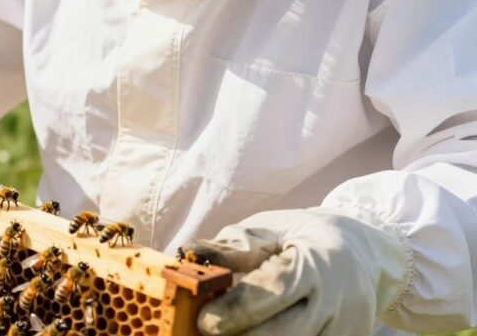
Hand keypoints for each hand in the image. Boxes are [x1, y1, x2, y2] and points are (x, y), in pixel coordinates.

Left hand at [180, 208, 408, 335]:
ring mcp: (345, 328)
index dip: (234, 311)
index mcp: (313, 264)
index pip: (271, 292)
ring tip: (231, 333)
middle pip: (283, 334)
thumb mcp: (272, 228)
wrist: (362, 252)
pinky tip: (254, 333)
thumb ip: (234, 243)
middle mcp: (334, 301)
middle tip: (209, 332)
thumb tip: (192, 252)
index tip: (204, 322)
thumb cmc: (302, 237)